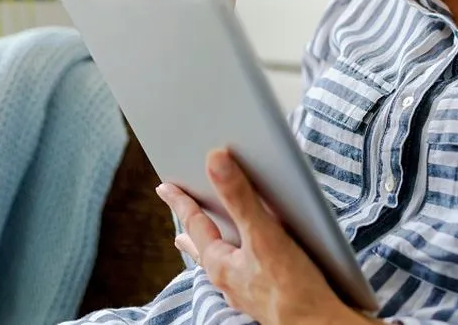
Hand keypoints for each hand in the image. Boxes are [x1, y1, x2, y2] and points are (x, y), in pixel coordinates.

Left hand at [156, 149, 371, 324]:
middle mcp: (229, 280)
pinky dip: (244, 259)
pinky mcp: (269, 297)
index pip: (195, 223)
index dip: (180, 201)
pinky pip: (247, 272)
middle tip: (180, 221)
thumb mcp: (264, 236)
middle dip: (194, 230)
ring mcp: (248, 291)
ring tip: (210, 238)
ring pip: (225, 262)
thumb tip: (214, 160)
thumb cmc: (293, 290)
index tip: (164, 187)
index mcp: (220, 265)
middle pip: (206, 246)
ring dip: (218, 245)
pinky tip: (253, 261)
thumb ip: (239, 197)